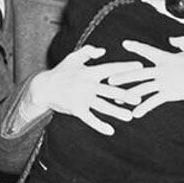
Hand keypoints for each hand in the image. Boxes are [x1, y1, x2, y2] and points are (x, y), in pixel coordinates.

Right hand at [20, 45, 146, 135]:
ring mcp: (82, 98)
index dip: (125, 67)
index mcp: (89, 72)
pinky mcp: (76, 109)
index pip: (111, 69)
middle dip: (125, 95)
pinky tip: (110, 131)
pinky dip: (100, 125)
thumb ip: (89, 52)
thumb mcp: (73, 57)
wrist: (43, 87)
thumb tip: (103, 50)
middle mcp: (88, 85)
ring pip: (102, 106)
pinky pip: (90, 119)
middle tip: (139, 98)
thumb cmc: (60, 71)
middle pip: (110, 90)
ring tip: (129, 116)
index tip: (140, 67)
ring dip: (116, 112)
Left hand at [109, 36, 183, 117]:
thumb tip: (171, 40)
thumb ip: (181, 42)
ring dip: (128, 95)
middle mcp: (162, 69)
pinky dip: (144, 108)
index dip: (136, 47)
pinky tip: (135, 114)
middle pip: (137, 73)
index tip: (125, 44)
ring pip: (142, 88)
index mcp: (166, 57)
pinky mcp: (170, 94)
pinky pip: (154, 102)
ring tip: (117, 100)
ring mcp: (165, 82)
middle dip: (122, 76)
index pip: (147, 51)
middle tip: (108, 80)